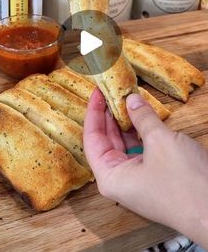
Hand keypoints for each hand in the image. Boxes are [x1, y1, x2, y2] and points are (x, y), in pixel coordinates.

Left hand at [83, 89, 207, 248]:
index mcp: (110, 177)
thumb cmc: (183, 183)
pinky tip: (141, 116)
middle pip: (106, 141)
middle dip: (109, 115)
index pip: (92, 139)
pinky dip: (139, 132)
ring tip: (125, 99)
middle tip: (111, 91)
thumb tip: (131, 99)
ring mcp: (135, 179)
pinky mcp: (151, 177)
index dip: (94, 113)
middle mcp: (118, 179)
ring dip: (125, 122)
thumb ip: (142, 117)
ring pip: (123, 144)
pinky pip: (138, 150)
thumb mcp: (160, 141)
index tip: (96, 92)